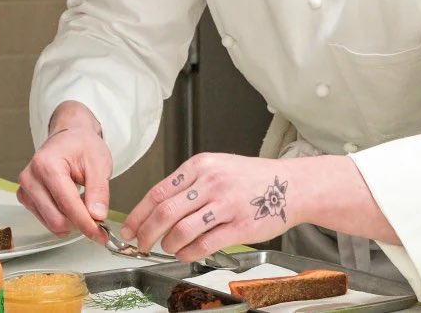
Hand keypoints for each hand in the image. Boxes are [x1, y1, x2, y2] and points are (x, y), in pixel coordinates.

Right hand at [17, 103, 112, 241]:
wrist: (69, 136)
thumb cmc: (82, 145)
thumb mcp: (99, 164)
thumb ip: (99, 191)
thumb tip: (97, 216)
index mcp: (47, 165)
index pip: (68, 206)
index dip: (87, 224)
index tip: (102, 235)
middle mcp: (31, 177)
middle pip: (56, 220)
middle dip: (80, 225)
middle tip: (97, 219)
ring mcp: (25, 188)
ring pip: (50, 223)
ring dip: (71, 222)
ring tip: (84, 204)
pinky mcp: (25, 197)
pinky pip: (45, 220)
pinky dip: (62, 218)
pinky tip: (71, 204)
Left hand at [122, 153, 296, 260]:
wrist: (290, 185)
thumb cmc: (251, 178)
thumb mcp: (216, 167)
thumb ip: (188, 184)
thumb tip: (157, 207)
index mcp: (199, 165)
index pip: (158, 191)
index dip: (139, 214)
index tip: (130, 228)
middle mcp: (210, 182)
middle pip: (165, 212)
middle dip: (147, 233)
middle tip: (142, 243)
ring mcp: (225, 204)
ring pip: (182, 230)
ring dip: (168, 244)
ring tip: (168, 248)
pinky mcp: (239, 226)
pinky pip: (204, 244)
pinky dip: (189, 253)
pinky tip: (186, 254)